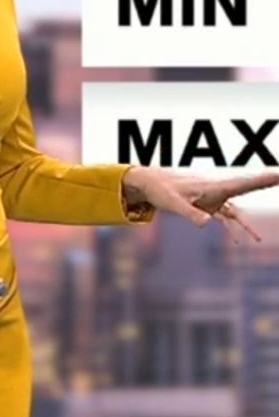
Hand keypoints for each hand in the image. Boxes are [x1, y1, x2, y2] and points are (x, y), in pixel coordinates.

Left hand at [122, 165, 278, 242]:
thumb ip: (191, 213)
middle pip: (245, 187)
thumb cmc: (163, 191)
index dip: (261, 180)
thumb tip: (207, 223)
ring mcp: (214, 197)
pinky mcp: (208, 204)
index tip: (278, 174)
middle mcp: (217, 190)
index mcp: (213, 187)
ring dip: (250, 218)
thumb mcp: (175, 204)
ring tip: (259, 237)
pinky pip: (226, 217)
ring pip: (238, 207)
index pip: (242, 183)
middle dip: (264, 183)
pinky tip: (239, 242)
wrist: (151, 183)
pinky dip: (234, 227)